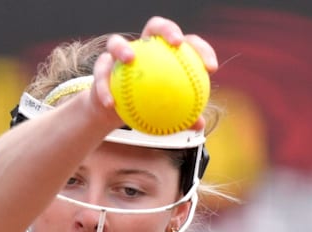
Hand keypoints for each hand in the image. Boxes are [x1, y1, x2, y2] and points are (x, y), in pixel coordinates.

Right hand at [92, 16, 218, 129]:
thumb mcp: (168, 114)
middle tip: (177, 43)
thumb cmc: (149, 107)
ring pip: (116, 42)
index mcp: (165, 52)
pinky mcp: (101, 67)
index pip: (188, 43)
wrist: (118, 110)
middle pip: (155, 26)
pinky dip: (104, 89)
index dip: (201, 49)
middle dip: (167, 29)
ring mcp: (119, 55)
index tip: (211, 68)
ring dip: (122, 48)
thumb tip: (199, 125)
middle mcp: (143, 47)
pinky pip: (100, 75)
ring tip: (130, 59)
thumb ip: (183, 116)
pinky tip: (111, 104)